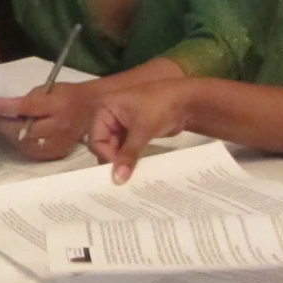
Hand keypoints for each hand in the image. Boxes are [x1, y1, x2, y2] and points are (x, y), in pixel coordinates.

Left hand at [0, 83, 105, 161]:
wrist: (93, 109)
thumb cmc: (67, 95)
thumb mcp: (48, 89)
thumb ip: (28, 99)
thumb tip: (4, 109)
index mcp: (57, 105)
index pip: (25, 107)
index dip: (4, 107)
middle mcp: (59, 126)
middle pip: (23, 130)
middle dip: (2, 123)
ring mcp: (59, 143)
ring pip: (25, 144)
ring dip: (9, 135)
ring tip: (0, 125)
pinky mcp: (58, 153)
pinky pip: (33, 152)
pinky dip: (21, 144)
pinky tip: (15, 135)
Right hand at [74, 82, 194, 179]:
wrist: (186, 101)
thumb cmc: (160, 107)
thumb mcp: (142, 130)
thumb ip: (128, 155)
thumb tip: (118, 180)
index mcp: (103, 108)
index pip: (95, 139)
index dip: (106, 156)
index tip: (120, 171)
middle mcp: (107, 115)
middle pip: (102, 144)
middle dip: (112, 158)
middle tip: (123, 176)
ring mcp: (119, 123)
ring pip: (113, 148)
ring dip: (121, 160)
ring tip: (130, 175)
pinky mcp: (130, 131)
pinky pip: (123, 148)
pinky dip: (128, 157)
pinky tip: (135, 168)